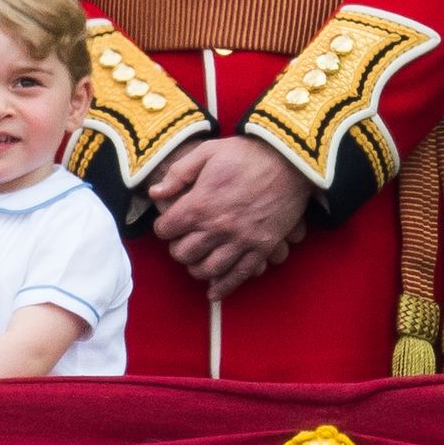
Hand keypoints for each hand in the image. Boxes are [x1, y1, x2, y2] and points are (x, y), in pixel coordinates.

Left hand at [149, 136, 310, 299]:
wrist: (288, 161)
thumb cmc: (245, 154)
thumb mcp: (206, 152)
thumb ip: (178, 174)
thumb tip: (155, 193)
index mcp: (201, 204)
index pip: (167, 229)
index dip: (163, 227)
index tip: (167, 224)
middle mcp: (218, 227)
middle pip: (184, 253)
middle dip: (178, 249)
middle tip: (181, 242)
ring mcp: (241, 241)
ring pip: (209, 269)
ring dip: (196, 269)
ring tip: (196, 261)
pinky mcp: (262, 248)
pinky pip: (240, 275)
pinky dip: (224, 287)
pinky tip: (213, 292)